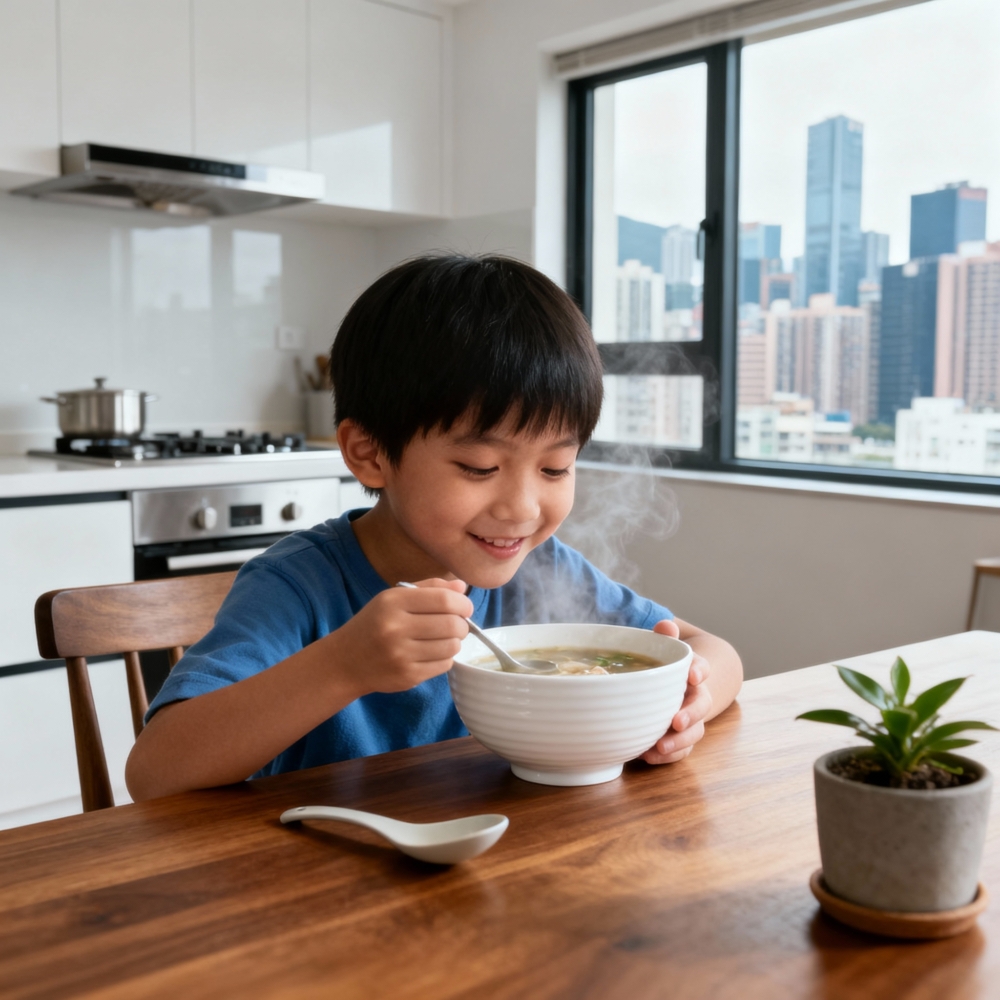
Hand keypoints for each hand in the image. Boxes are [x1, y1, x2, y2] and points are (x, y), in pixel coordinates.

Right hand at [325, 578, 472, 694]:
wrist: (345, 661)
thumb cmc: (374, 624)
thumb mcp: (394, 598)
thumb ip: (429, 588)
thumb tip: (462, 587)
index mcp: (393, 602)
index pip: (443, 600)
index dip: (462, 603)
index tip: (465, 607)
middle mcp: (396, 628)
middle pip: (451, 624)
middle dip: (462, 624)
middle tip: (457, 624)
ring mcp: (401, 655)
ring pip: (451, 646)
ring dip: (455, 642)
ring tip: (444, 638)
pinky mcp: (407, 676)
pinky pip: (444, 665)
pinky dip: (445, 658)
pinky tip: (433, 653)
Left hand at [640, 619, 712, 764]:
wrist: (679, 684)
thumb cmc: (666, 662)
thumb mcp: (664, 646)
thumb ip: (664, 635)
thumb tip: (665, 625)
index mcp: (691, 671)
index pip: (701, 667)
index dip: (698, 670)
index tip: (692, 675)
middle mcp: (694, 696)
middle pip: (700, 705)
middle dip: (690, 714)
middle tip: (676, 721)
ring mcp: (689, 719)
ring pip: (694, 732)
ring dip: (678, 741)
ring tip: (658, 747)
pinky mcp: (680, 738)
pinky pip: (680, 750)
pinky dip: (667, 756)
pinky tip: (647, 755)